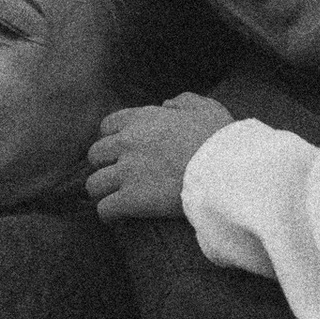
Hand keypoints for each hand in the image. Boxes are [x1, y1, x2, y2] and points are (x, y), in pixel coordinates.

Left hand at [85, 94, 235, 223]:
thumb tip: (167, 105)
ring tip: (113, 198)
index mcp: (142, 119)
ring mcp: (127, 172)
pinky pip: (104, 209)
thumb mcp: (205, 107)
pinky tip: (116, 217)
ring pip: (94, 184)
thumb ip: (183, 101)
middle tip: (117, 176)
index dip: (112, 139)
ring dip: (102, 192)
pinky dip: (108, 214)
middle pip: (95, 156)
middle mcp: (128, 143)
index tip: (121, 151)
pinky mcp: (131, 199)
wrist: (225, 169)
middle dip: (104, 166)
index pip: (107, 126)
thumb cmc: (219, 138)